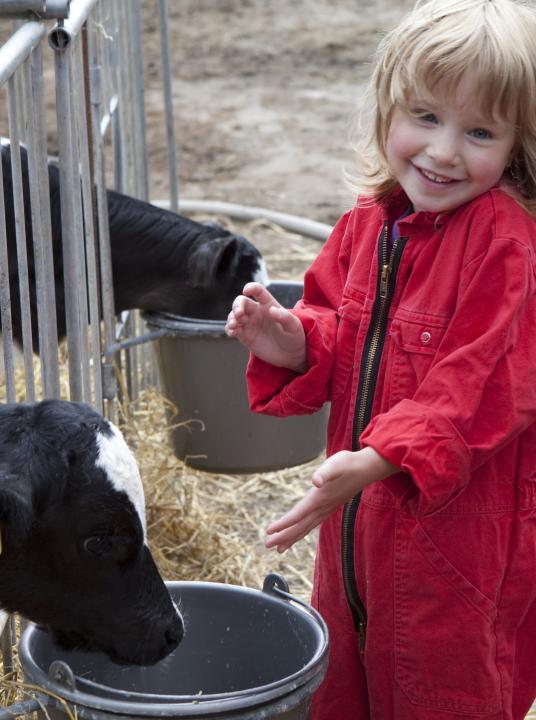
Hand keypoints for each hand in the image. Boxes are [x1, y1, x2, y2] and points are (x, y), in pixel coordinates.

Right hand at [225, 282, 306, 371]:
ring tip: (235, 325)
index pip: (258, 291)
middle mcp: (257, 312)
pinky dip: (229, 329)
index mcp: (269, 305)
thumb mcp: (293, 326)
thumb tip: (271, 310)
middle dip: (237, 306)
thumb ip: (284, 317)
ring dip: (231, 318)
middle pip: (241, 302)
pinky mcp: (245, 336)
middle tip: (239, 314)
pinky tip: (232, 332)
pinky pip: (232, 329)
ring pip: (234, 315)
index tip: (246, 290)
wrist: (291, 355)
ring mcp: (249, 324)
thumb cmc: (294, 336)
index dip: (251, 287)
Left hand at [265, 448, 398, 552]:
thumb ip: (325, 472)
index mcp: (320, 498)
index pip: (298, 514)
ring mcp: (327, 509)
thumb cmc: (349, 463)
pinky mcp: (330, 507)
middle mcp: (323, 507)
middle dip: (284, 536)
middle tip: (267, 545)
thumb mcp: (336, 463)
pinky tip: (298, 533)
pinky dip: (302, 530)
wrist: (367, 468)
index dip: (283, 524)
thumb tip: (315, 481)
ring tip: (279, 548)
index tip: (269, 531)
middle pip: (300, 526)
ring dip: (292, 537)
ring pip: (306, 527)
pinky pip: (312, 523)